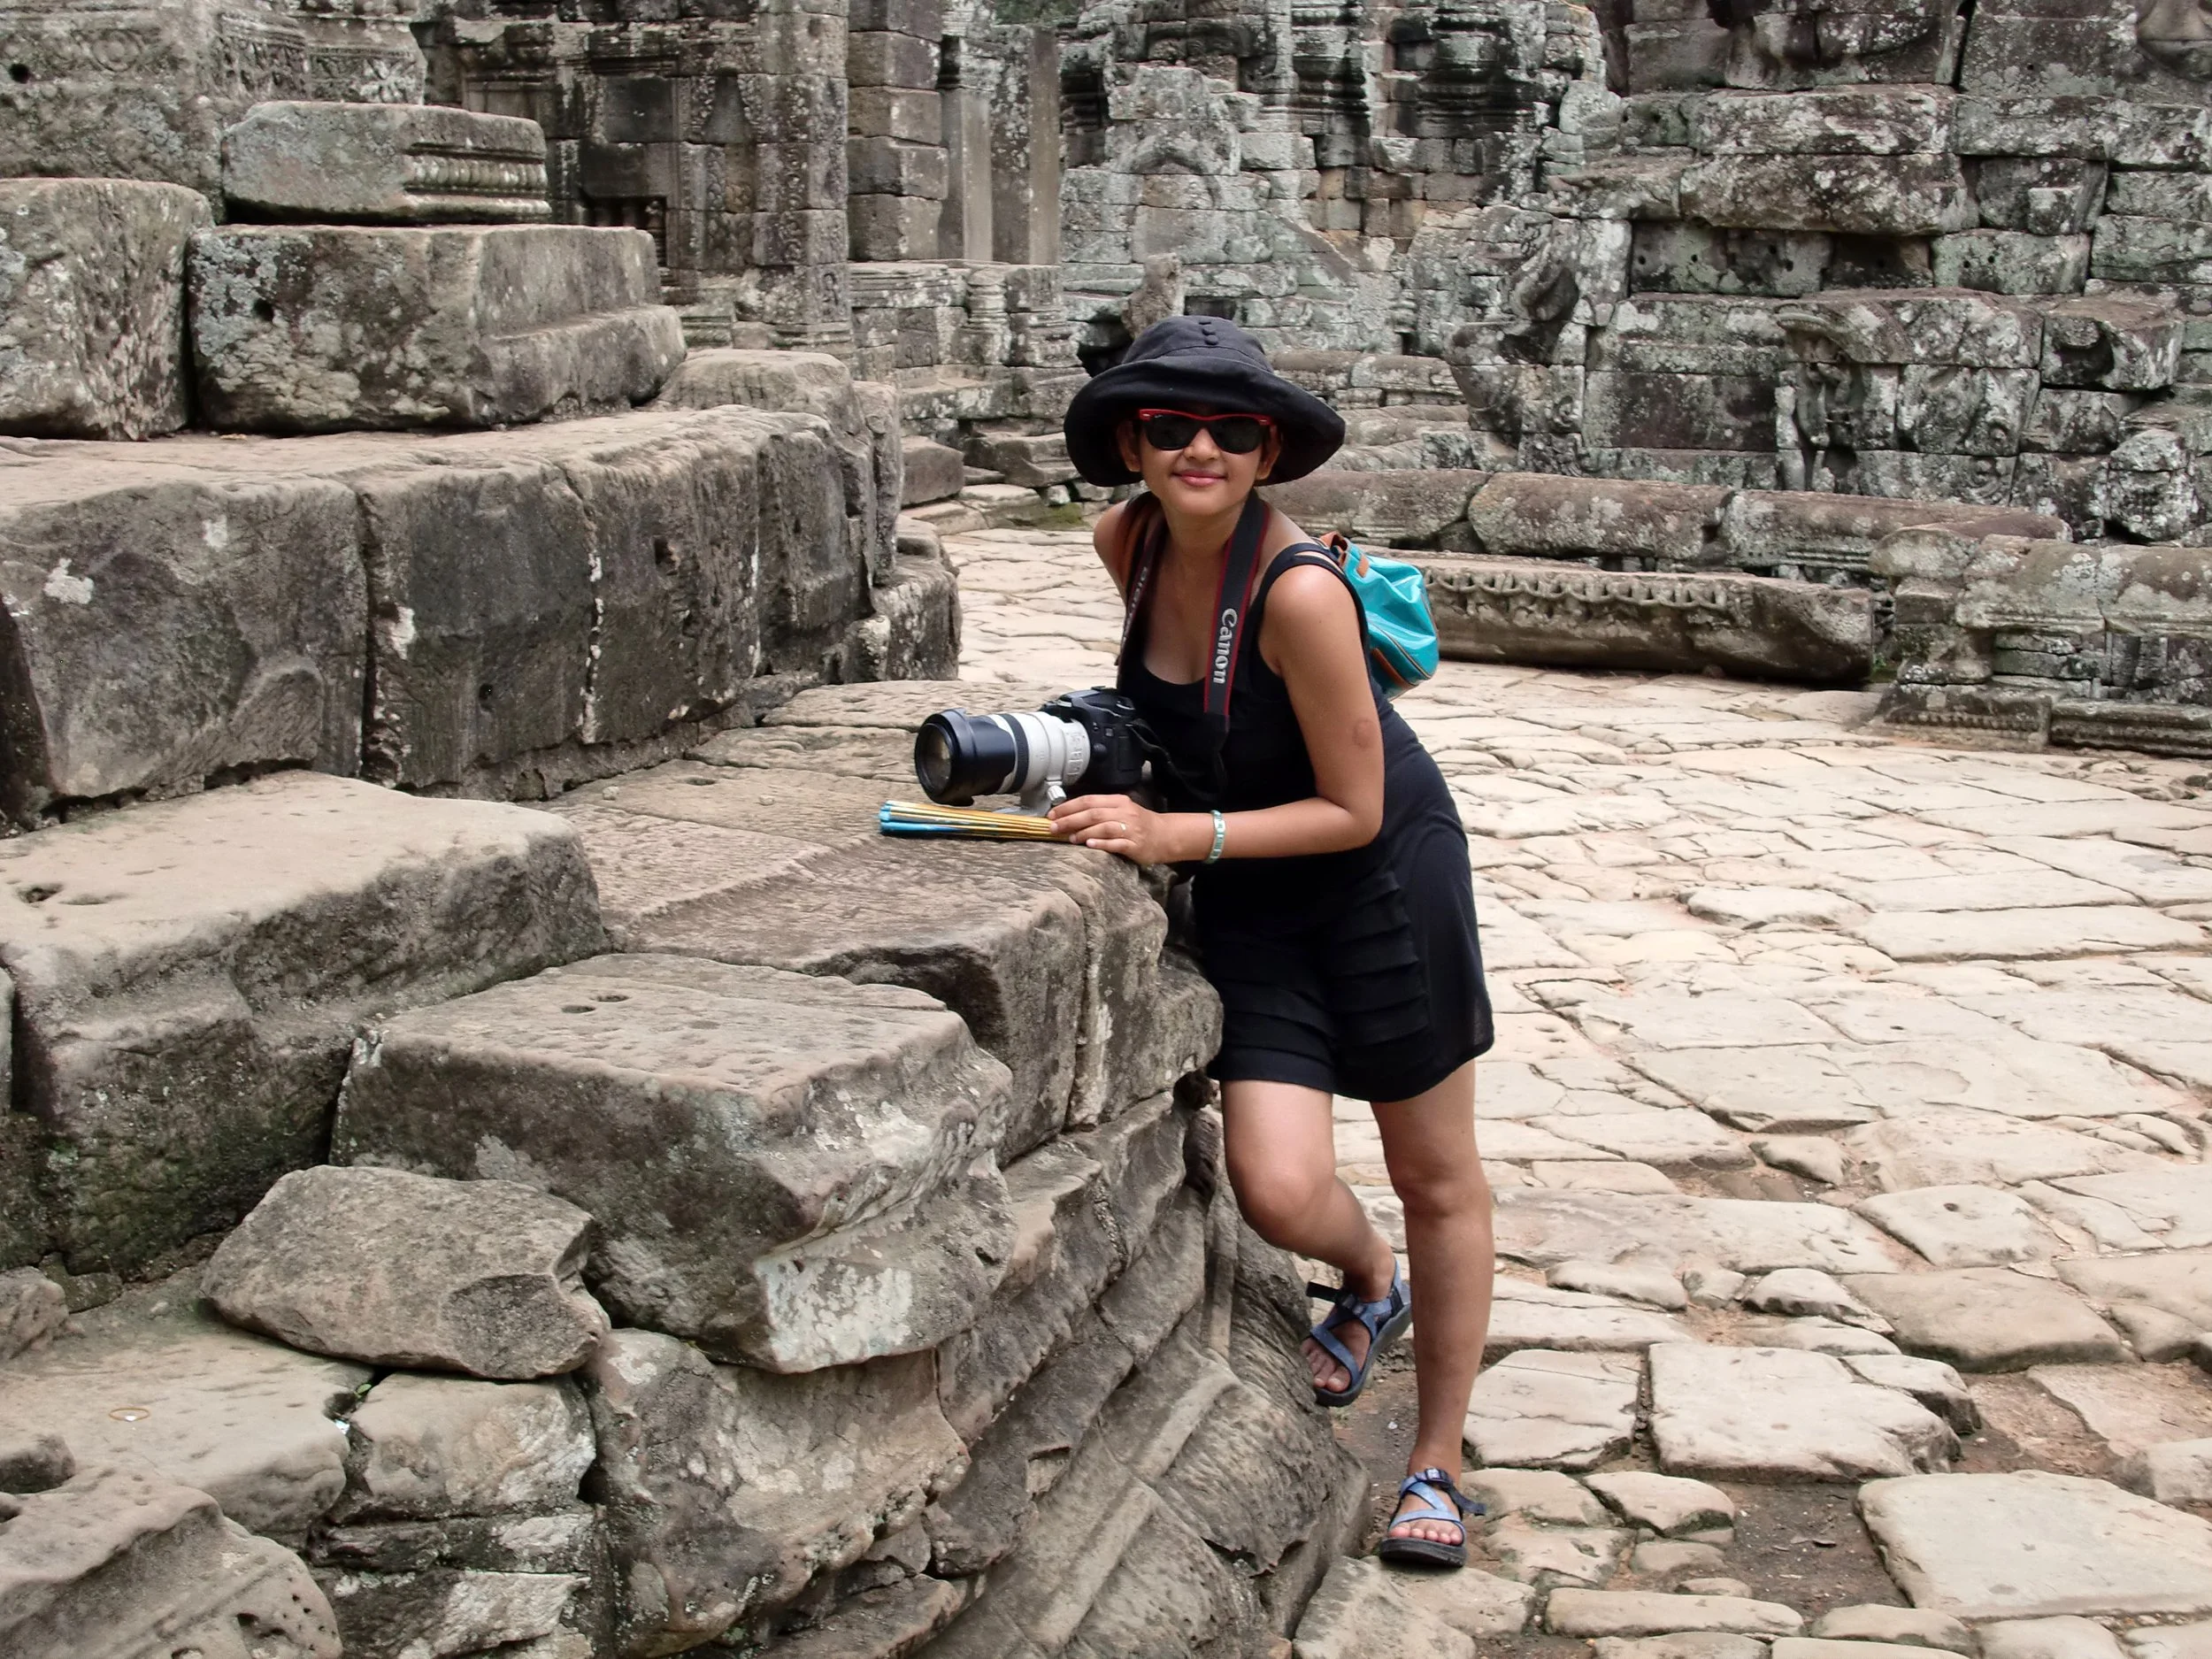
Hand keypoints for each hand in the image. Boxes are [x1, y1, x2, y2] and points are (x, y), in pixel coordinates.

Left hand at [1049, 794, 1182, 862]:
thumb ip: (1099, 811)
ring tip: (1070, 838)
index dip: (1068, 807)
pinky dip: (1102, 844)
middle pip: (1093, 813)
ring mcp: (1131, 829)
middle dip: (1070, 820)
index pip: (1089, 800)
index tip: (1052, 814)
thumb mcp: (1121, 810)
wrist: (1166, 835)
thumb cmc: (1139, 824)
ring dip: (1084, 832)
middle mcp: (1124, 813)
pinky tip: (1090, 845)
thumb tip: (1069, 815)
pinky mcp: (1135, 845)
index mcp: (1118, 801)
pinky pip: (1116, 843)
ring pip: (1104, 827)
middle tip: (1054, 827)